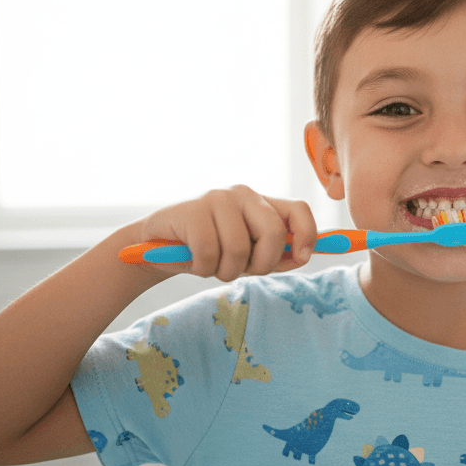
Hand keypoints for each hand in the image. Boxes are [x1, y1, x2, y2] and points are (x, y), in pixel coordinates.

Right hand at [133, 185, 317, 280]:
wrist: (158, 247)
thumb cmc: (210, 251)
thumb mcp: (248, 254)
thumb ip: (276, 254)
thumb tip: (302, 256)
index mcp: (263, 203)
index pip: (299, 209)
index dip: (307, 234)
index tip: (301, 258)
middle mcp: (244, 194)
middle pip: (272, 232)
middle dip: (260, 264)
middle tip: (241, 271)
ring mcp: (217, 199)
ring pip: (238, 248)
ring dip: (225, 271)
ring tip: (212, 266)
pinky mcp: (191, 210)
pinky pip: (208, 252)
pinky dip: (202, 268)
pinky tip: (193, 261)